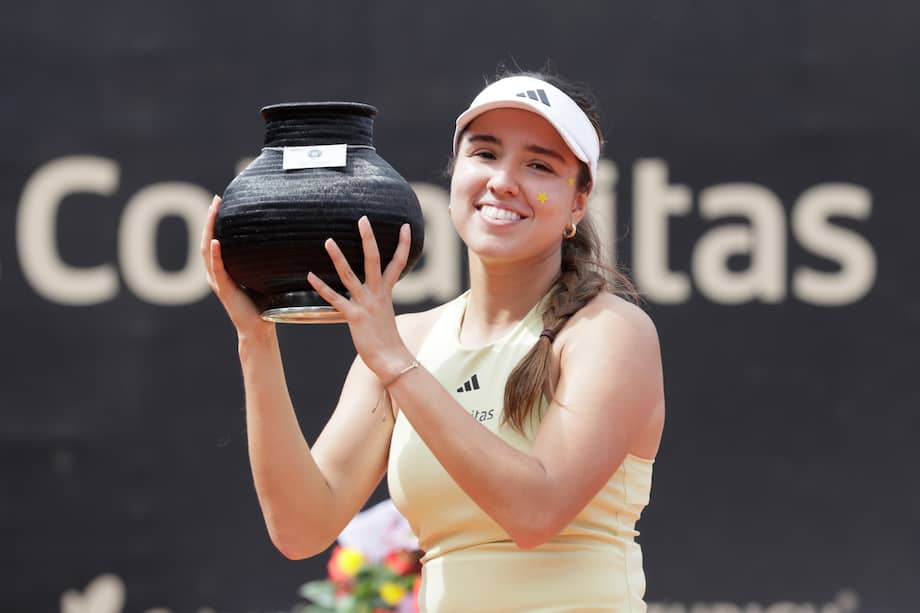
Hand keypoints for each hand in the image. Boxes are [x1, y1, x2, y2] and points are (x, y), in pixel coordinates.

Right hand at [200, 195, 274, 338]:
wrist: (259, 328)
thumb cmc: (263, 302)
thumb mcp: (263, 274)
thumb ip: (265, 259)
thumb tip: (283, 238)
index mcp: (223, 269)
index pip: (215, 240)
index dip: (215, 222)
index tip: (221, 202)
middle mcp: (216, 273)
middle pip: (207, 240)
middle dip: (210, 219)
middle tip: (216, 200)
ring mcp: (217, 281)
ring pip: (208, 250)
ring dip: (209, 230)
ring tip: (213, 212)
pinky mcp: (224, 290)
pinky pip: (217, 269)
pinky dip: (215, 254)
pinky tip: (216, 241)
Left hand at [307, 216, 413, 379]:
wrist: (392, 359)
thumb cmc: (388, 342)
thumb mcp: (386, 316)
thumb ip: (379, 304)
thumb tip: (376, 301)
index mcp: (387, 293)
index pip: (398, 263)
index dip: (403, 244)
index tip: (406, 226)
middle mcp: (377, 294)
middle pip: (374, 259)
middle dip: (368, 238)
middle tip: (363, 219)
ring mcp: (365, 303)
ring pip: (350, 274)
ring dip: (338, 257)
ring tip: (328, 240)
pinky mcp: (354, 316)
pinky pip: (335, 298)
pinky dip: (322, 287)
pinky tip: (310, 276)